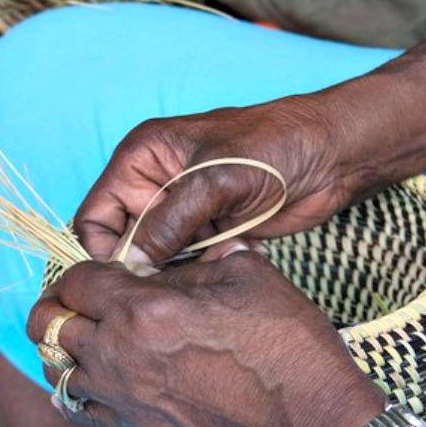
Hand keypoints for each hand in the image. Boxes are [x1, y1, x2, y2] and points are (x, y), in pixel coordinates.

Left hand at [27, 252, 387, 426]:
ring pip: (57, 368)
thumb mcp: (245, 274)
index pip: (76, 280)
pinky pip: (79, 408)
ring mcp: (125, 396)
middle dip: (59, 302)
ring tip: (87, 333)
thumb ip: (196, 259)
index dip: (84, 268)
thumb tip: (177, 256)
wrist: (310, 418)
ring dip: (64, 344)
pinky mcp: (139, 426)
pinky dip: (76, 386)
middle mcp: (120, 354)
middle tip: (81, 297)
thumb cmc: (284, 343)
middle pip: (48, 323)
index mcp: (144, 308)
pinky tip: (96, 375)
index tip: (104, 269)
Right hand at [75, 97, 355, 261]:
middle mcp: (155, 185)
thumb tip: (131, 265)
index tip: (127, 278)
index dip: (103, 249)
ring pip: (157, 257)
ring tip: (212, 260)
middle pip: (124, 241)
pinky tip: (233, 254)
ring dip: (179, 268)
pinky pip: (189, 263)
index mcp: (142, 158)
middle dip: (144, 263)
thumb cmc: (272, 146)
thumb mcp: (213, 180)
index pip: (95, 214)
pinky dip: (204, 268)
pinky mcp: (209, 232)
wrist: (330, 156)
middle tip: (172, 280)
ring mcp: (183, 211)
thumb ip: (168, 222)